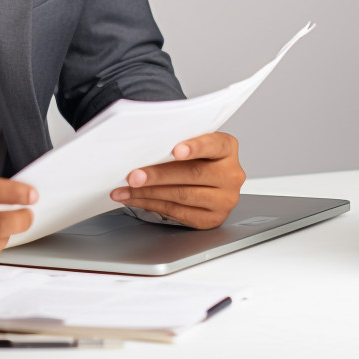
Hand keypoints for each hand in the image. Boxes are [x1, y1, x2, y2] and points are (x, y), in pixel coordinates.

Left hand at [109, 132, 244, 228]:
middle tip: (134, 176)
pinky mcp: (212, 218)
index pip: (213, 144)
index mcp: (226, 148)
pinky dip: (151, 205)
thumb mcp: (191, 141)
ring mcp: (224, 199)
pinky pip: (177, 212)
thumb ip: (176, 140)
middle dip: (158, 175)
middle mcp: (231, 174)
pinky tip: (136, 199)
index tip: (176, 150)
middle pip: (193, 174)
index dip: (194, 147)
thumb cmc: (194, 156)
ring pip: (183, 196)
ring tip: (127, 189)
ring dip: (149, 193)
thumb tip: (141, 146)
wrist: (209, 179)